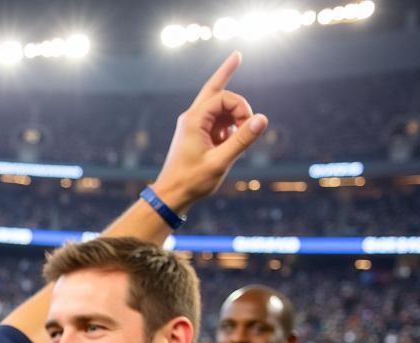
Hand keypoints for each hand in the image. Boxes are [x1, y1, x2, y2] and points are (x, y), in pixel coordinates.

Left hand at [152, 51, 267, 212]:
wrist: (171, 196)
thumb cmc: (191, 181)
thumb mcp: (220, 162)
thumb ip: (242, 140)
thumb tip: (263, 119)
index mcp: (194, 120)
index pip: (224, 97)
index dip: (241, 107)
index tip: (250, 125)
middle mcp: (192, 118)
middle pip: (214, 89)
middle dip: (227, 73)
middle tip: (238, 55)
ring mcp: (193, 126)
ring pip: (219, 107)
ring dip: (234, 116)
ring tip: (240, 137)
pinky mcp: (197, 135)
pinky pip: (217, 122)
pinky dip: (229, 128)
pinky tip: (230, 144)